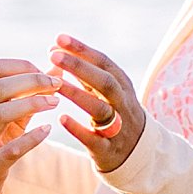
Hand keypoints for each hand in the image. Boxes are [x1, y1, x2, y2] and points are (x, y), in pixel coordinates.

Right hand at [0, 59, 61, 193]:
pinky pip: (8, 151)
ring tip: (54, 102)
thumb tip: (56, 73)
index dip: (21, 66)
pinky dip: (29, 139)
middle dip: (31, 81)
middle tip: (56, 85)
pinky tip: (47, 131)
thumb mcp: (8, 121)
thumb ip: (29, 97)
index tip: (46, 72)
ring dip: (30, 104)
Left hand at [49, 34, 147, 173]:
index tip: (59, 38)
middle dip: (80, 67)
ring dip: (77, 95)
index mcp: (122, 86)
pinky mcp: (109, 150)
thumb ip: (85, 73)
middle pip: (105, 82)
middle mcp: (123, 104)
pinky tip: (62, 118)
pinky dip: (78, 129)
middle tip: (54, 55)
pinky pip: (95, 139)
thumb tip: (57, 48)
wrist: (138, 155)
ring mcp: (118, 127)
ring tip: (56, 84)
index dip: (82, 50)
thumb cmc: (115, 114)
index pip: (104, 62)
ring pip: (100, 109)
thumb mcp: (107, 92)